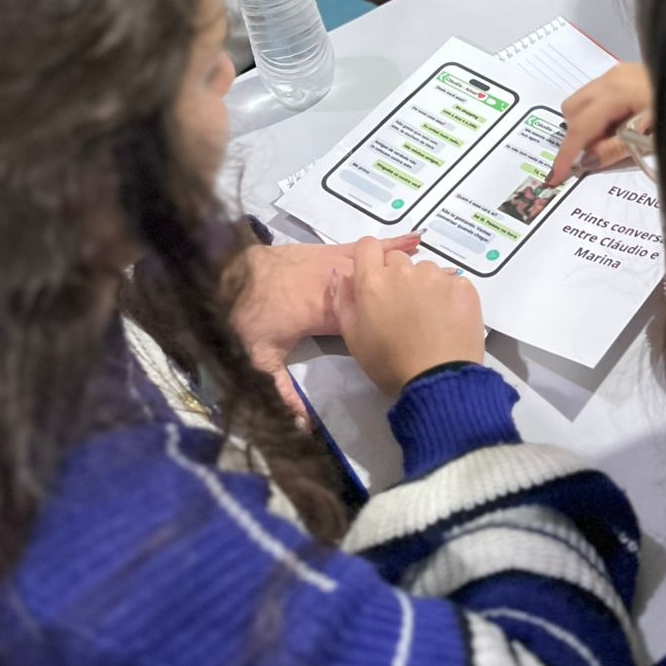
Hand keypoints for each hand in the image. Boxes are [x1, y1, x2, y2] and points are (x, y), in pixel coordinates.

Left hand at [230, 235, 419, 414]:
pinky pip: (359, 246)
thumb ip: (281, 391)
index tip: (424, 321)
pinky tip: (407, 238)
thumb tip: (303, 427)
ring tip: (433, 259)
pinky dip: (385, 242)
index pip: (365, 320)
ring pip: (372, 261)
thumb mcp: (257, 359)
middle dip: (408, 284)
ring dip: (401, 260)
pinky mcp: (323, 251)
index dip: (393, 321)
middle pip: (377, 284)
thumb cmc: (242, 317)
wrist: (221, 272)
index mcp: (325, 313)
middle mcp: (334, 284)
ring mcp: (329, 263)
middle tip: (444, 281)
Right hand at [332, 237, 483, 396]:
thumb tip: (341, 274)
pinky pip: (452, 282)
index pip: (367, 246)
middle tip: (403, 309)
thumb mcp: (353, 338)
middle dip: (396, 278)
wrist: (438, 380)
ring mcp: (436, 276)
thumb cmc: (390, 363)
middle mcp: (404, 270)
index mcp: (373, 281)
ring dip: (424, 286)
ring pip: (426, 271)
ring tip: (429, 318)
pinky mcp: (463, 285)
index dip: (369, 260)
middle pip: (397, 260)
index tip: (375, 279)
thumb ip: (342, 301)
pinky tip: (449, 320)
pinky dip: (449, 296)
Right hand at [547, 62, 653, 183]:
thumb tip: (586, 162)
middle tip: (600, 154)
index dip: (566, 154)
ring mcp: (618, 73)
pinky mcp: (626, 76)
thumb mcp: (652, 139)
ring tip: (614, 141)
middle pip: (572, 109)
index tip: (554, 176)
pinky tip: (621, 128)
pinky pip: (598, 97)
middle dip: (577, 135)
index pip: (580, 127)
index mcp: (616, 90)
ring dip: (589, 125)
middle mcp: (612, 77)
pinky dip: (600, 116)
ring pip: (583, 101)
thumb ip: (616, 150)